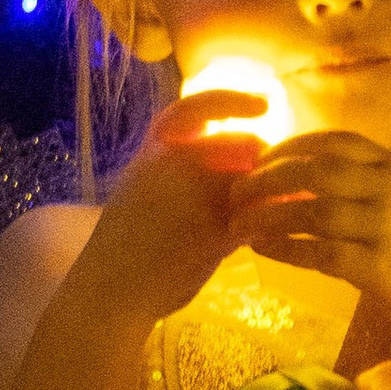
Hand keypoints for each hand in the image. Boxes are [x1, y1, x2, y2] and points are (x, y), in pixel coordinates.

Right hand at [86, 92, 270, 320]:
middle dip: (262, 159)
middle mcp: (175, 167)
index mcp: (153, 153)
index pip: (195, 109)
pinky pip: (256, 219)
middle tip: (273, 176)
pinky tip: (273, 232)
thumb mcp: (140, 189)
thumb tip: (217, 156)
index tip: (264, 105)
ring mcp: (195, 199)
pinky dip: (271, 222)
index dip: (231, 101)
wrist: (111, 288)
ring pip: (253, 180)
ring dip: (271, 191)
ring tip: (279, 203)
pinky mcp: (214, 234)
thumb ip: (177, 170)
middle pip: (240, 144)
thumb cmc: (122, 245)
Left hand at [225, 132, 390, 313]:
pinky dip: (285, 249)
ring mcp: (386, 227)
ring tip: (240, 224)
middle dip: (268, 178)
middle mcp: (389, 189)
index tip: (260, 159)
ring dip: (267, 216)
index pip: (334, 142)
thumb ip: (360, 179)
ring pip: (313, 212)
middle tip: (238, 191)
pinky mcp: (380, 268)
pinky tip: (263, 249)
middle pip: (316, 171)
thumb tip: (295, 171)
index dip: (290, 147)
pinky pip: (321, 253)